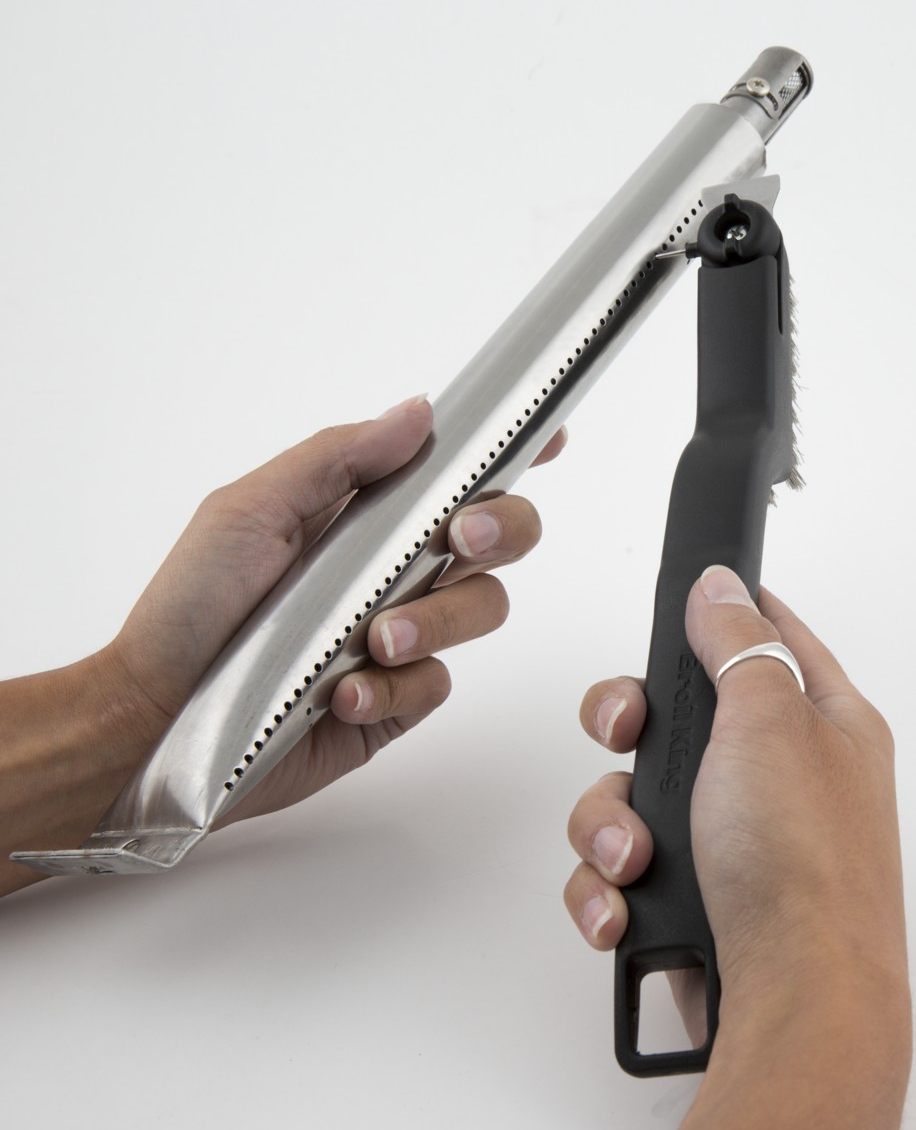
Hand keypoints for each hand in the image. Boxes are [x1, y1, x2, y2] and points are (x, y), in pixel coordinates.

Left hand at [0, 395, 561, 893]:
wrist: (157, 716)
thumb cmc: (192, 606)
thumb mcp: (251, 511)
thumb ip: (338, 460)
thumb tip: (418, 413)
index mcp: (368, 516)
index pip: (455, 475)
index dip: (509, 454)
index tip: (546, 436)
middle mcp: (398, 571)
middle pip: (501, 538)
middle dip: (502, 529)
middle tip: (461, 537)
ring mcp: (405, 636)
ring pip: (483, 609)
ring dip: (434, 619)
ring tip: (370, 640)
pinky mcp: (400, 699)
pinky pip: (438, 683)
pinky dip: (393, 686)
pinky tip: (340, 693)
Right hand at [563, 566, 908, 1129]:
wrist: (792, 1004)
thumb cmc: (803, 868)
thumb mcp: (771, 721)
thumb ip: (739, 642)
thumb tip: (721, 584)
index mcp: (820, 723)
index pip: (767, 638)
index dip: (719, 614)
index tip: (678, 605)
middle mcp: (777, 776)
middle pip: (675, 714)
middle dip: (628, 729)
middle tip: (624, 736)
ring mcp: (734, 839)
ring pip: (633, 794)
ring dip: (611, 824)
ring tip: (632, 862)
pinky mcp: (693, 894)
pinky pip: (622, 868)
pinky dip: (609, 886)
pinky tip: (623, 908)